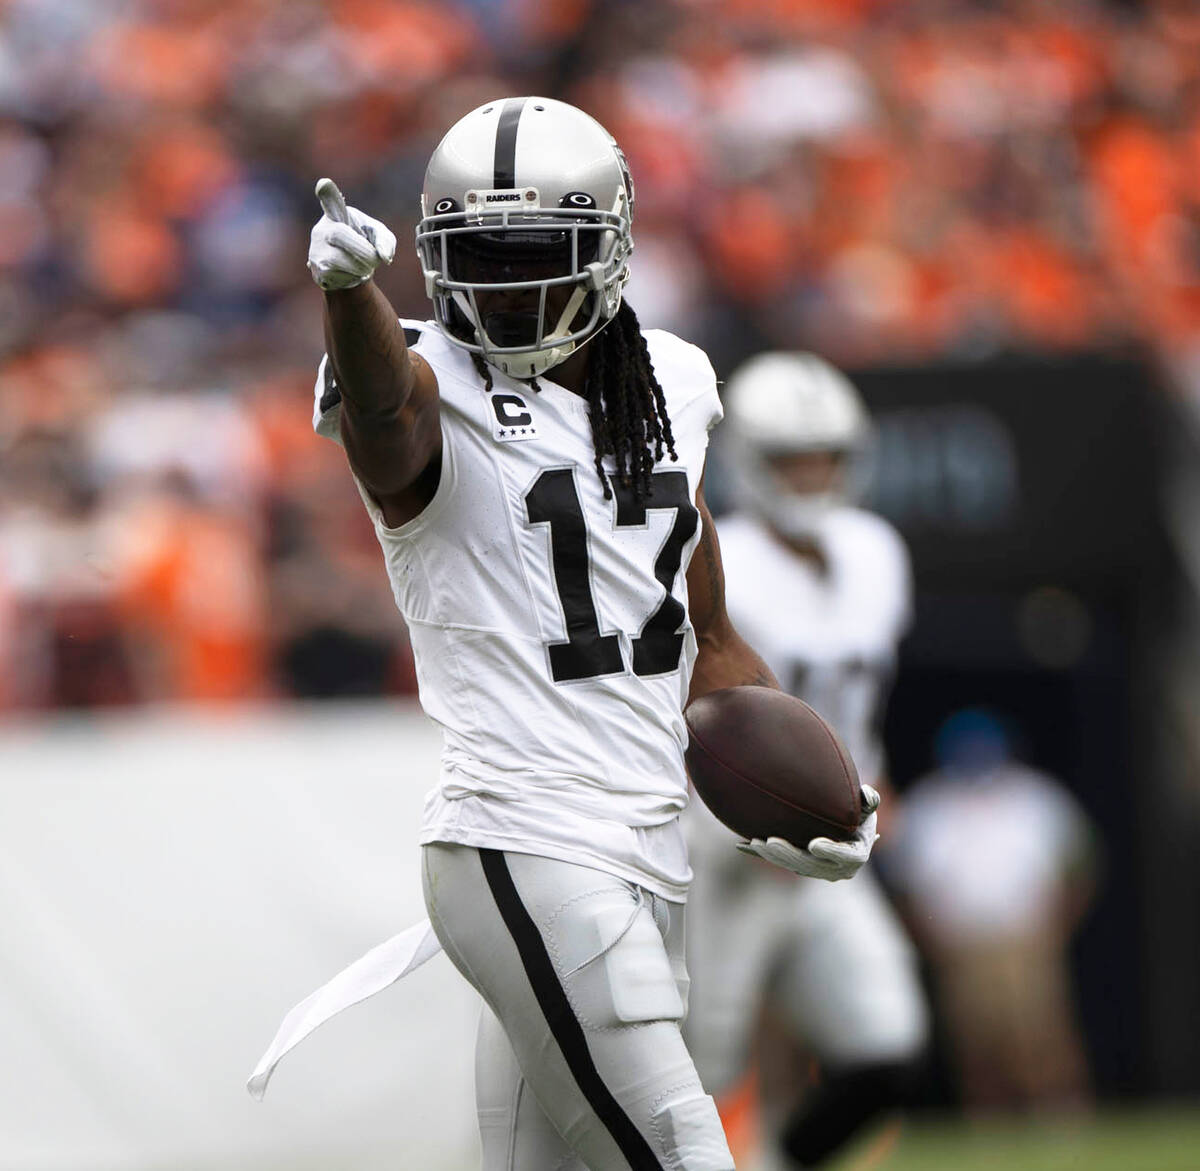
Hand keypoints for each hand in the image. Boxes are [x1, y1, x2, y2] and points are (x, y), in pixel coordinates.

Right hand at [307, 177, 396, 290]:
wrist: (351, 271)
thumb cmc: (365, 245)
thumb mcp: (379, 237)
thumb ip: (386, 241)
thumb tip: (384, 256)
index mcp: (338, 214)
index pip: (330, 201)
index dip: (327, 192)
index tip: (324, 184)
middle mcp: (323, 228)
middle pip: (339, 235)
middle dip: (362, 250)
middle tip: (375, 260)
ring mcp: (317, 249)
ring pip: (340, 259)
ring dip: (361, 266)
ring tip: (365, 266)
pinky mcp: (318, 269)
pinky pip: (338, 275)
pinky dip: (353, 277)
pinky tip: (351, 273)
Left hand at [736, 784, 880, 880]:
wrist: (847, 832)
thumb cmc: (858, 816)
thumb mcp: (867, 808)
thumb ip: (869, 801)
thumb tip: (867, 794)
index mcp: (856, 855)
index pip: (844, 856)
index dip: (830, 851)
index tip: (814, 844)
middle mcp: (836, 869)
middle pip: (810, 864)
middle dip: (789, 854)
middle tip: (770, 842)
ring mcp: (815, 870)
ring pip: (792, 865)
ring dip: (773, 855)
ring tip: (755, 842)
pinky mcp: (798, 865)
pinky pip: (778, 860)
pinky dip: (759, 853)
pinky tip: (741, 845)